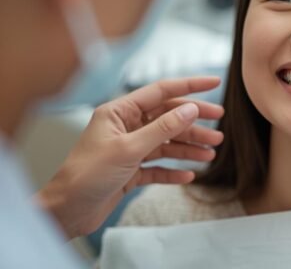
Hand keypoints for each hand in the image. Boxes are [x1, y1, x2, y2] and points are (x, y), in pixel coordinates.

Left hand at [36, 77, 223, 238]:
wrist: (67, 212)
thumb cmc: (87, 175)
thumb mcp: (129, 148)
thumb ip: (163, 128)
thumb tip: (190, 109)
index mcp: (120, 112)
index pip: (161, 91)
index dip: (189, 86)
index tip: (215, 82)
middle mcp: (126, 127)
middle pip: (168, 118)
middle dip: (194, 123)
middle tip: (219, 127)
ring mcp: (129, 149)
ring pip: (167, 143)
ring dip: (189, 148)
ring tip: (211, 153)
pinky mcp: (130, 170)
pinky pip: (159, 166)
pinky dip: (174, 169)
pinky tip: (189, 174)